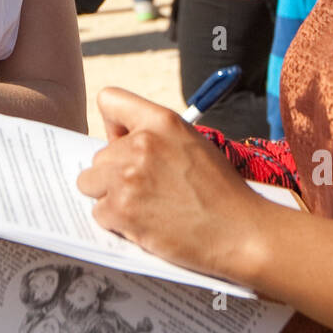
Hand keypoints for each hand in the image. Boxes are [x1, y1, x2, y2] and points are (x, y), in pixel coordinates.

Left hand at [77, 87, 270, 284]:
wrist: (241, 232)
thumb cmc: (222, 192)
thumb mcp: (193, 143)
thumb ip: (155, 137)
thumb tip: (117, 145)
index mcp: (161, 121)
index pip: (110, 100)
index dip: (113, 125)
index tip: (122, 143)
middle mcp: (141, 143)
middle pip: (98, 155)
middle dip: (114, 173)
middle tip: (146, 189)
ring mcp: (128, 178)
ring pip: (90, 183)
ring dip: (111, 197)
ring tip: (144, 207)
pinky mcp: (122, 210)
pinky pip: (99, 212)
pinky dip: (117, 222)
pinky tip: (145, 224)